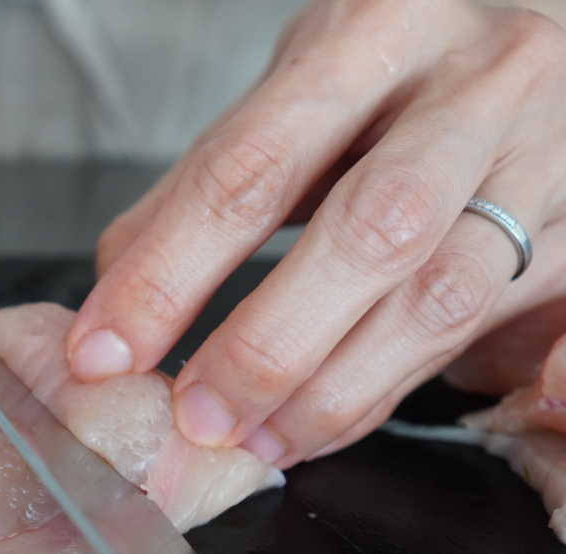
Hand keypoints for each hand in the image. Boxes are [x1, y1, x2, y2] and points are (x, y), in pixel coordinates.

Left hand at [66, 0, 565, 467]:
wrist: (550, 33)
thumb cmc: (404, 70)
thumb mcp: (298, 90)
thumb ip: (210, 181)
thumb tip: (117, 290)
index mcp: (374, 31)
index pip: (250, 166)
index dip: (170, 271)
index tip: (108, 348)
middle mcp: (477, 87)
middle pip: (367, 234)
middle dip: (268, 345)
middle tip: (199, 416)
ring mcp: (548, 158)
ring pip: (444, 298)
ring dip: (339, 390)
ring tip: (263, 438)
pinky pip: (522, 330)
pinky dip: (436, 390)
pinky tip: (364, 421)